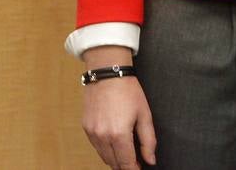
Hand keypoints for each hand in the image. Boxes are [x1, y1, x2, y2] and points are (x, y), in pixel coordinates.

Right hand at [81, 47, 155, 168]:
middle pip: (113, 162)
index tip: (139, 169)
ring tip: (126, 155)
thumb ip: (148, 140)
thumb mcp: (144, 114)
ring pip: (103, 156)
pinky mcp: (85, 128)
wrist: (107, 74)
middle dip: (124, 166)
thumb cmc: (129, 91)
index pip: (125, 163)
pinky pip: (96, 146)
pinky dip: (105, 149)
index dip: (133, 169)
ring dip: (114, 159)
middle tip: (135, 163)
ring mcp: (92, 133)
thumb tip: (150, 160)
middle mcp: (102, 137)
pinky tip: (114, 144)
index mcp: (119, 134)